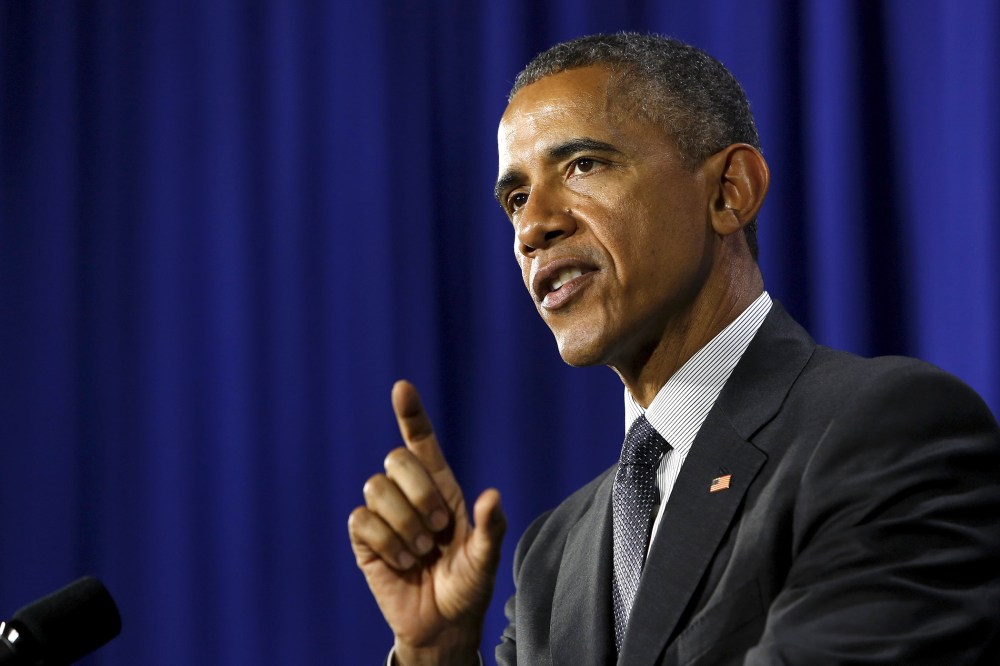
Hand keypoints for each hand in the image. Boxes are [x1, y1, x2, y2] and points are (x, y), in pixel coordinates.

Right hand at [348, 380, 505, 664]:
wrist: (442, 624)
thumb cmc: (468, 586)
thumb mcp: (486, 559)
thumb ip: (490, 528)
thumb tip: (492, 494)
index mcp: (440, 486)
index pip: (421, 441)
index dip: (411, 414)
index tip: (402, 388)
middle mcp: (410, 494)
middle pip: (396, 459)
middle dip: (419, 493)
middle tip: (438, 530)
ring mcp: (385, 514)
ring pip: (376, 487)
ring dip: (403, 523)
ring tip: (420, 552)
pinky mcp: (365, 538)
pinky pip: (362, 519)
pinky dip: (386, 542)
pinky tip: (401, 562)